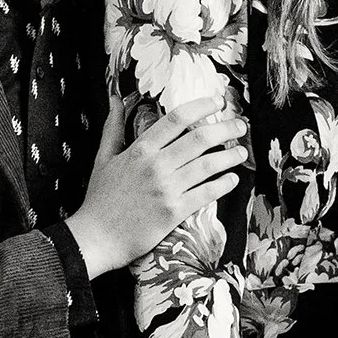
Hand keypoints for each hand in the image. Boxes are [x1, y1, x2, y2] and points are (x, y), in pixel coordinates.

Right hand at [67, 90, 245, 278]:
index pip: (177, 119)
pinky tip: (232, 179)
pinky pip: (207, 193)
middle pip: (200, 139)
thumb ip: (113, 127)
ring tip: (242, 151)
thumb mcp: (103, 158)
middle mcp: (156, 165)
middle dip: (225, 129)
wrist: (96, 238)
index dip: (202, 107)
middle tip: (240, 125)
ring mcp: (167, 189)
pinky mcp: (175, 211)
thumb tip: (116, 99)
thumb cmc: (99, 199)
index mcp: (140, 149)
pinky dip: (224, 184)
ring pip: (208, 165)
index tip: (217, 102)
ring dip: (230, 156)